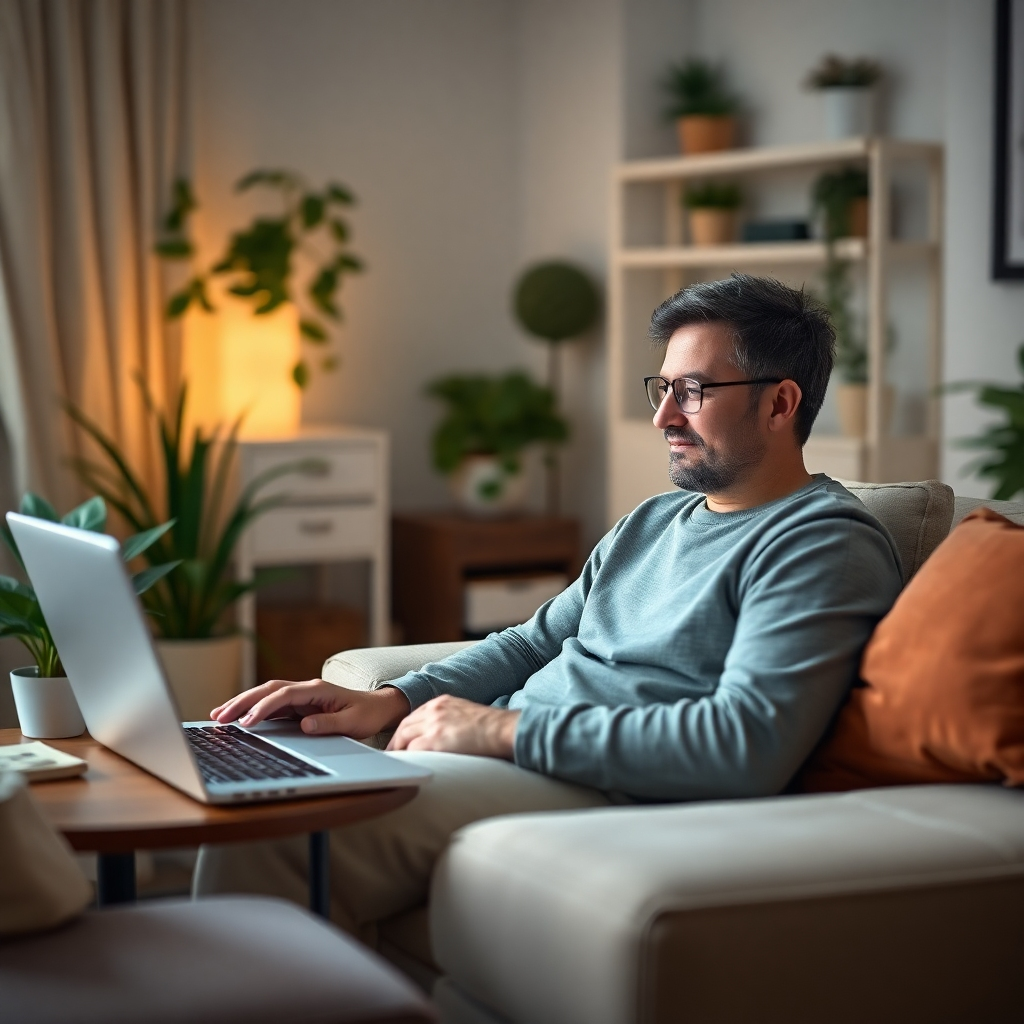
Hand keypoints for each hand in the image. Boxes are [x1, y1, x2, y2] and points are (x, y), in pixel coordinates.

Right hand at [210, 679, 409, 737]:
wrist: (378, 707)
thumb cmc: (366, 715)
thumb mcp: (353, 723)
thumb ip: (329, 724)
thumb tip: (304, 726)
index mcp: (318, 690)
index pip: (284, 695)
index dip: (264, 707)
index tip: (247, 722)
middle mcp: (307, 689)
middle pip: (269, 690)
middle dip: (243, 702)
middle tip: (220, 717)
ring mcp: (302, 695)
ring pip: (266, 694)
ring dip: (243, 703)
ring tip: (219, 715)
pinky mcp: (299, 704)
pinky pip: (272, 704)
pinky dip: (253, 709)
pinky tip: (238, 718)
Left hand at [386, 694, 519, 758]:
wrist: (503, 730)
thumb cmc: (493, 727)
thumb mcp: (466, 714)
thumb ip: (451, 720)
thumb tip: (445, 737)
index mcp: (442, 702)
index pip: (415, 716)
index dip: (406, 731)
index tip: (401, 742)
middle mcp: (435, 709)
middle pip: (404, 725)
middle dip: (396, 741)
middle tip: (392, 756)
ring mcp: (433, 724)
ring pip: (403, 736)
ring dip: (398, 751)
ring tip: (396, 764)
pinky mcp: (435, 740)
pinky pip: (411, 750)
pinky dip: (406, 758)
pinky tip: (405, 767)